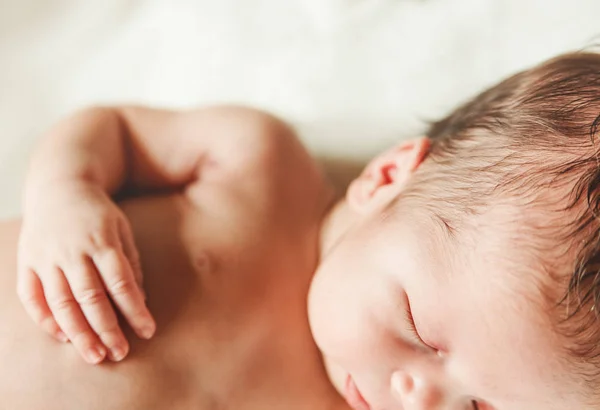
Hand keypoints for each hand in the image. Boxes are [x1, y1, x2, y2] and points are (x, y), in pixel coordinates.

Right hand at [17, 181, 155, 363]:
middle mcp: (73, 251)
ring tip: (94, 355)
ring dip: (78, 333)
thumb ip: (131, 265)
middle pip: (90, 297)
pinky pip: (31, 297)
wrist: (59, 186)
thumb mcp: (122, 230)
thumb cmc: (98, 214)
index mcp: (102, 241)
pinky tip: (62, 337)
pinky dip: (45, 319)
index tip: (148, 331)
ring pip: (61, 302)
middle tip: (120, 353)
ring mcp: (46, 256)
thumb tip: (141, 301)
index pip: (121, 283)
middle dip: (107, 329)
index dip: (135, 310)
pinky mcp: (27, 261)